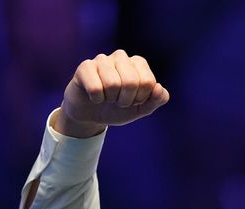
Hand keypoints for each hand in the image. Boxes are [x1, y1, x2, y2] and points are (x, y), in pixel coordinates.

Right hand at [55, 49, 169, 137]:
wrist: (92, 115)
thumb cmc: (118, 108)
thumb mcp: (141, 109)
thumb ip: (156, 100)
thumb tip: (159, 88)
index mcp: (138, 63)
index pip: (148, 82)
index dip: (141, 99)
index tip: (133, 101)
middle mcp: (121, 57)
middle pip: (132, 82)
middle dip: (126, 100)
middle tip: (119, 101)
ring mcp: (102, 59)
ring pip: (113, 84)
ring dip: (110, 99)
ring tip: (107, 97)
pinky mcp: (85, 67)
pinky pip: (95, 87)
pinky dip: (96, 99)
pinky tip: (94, 96)